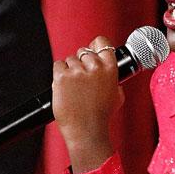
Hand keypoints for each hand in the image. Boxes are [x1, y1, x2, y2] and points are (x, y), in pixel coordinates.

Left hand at [51, 36, 124, 172]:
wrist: (86, 131)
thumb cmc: (100, 117)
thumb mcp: (117, 96)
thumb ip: (113, 80)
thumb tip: (107, 71)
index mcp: (110, 69)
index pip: (102, 43)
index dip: (95, 45)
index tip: (92, 48)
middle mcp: (94, 67)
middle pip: (82, 51)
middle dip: (80, 62)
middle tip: (80, 80)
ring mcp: (77, 72)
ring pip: (69, 59)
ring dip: (69, 70)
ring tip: (73, 88)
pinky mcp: (61, 77)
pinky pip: (57, 65)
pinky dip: (58, 74)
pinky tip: (64, 87)